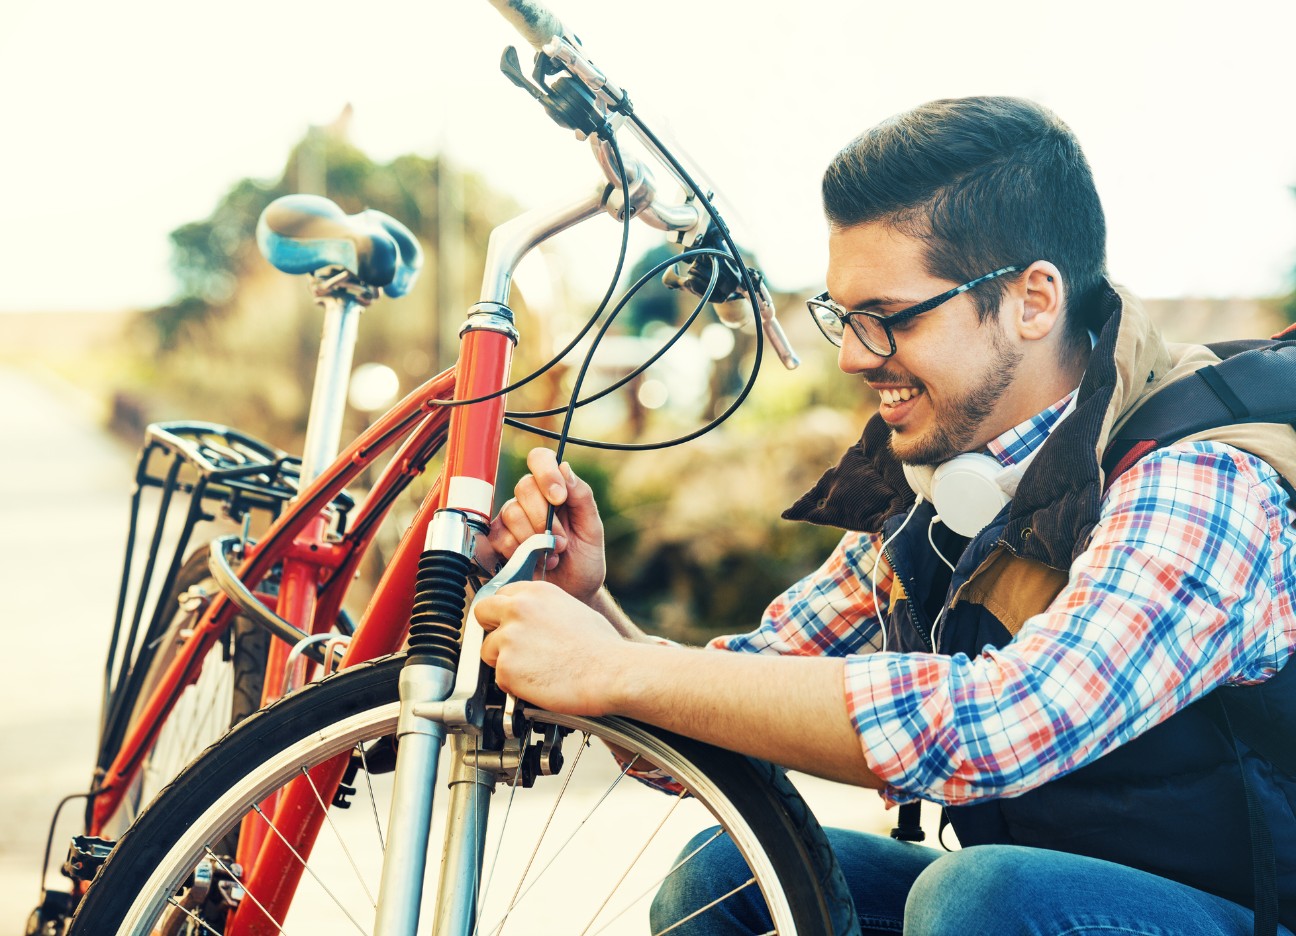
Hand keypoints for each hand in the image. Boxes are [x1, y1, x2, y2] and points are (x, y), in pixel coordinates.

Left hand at [477, 580, 627, 716]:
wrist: (610, 672)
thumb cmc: (602, 648)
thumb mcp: (573, 611)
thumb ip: (544, 611)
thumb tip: (535, 622)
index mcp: (536, 592)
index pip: (500, 595)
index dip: (504, 613)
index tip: (510, 625)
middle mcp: (518, 609)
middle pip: (482, 612)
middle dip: (490, 629)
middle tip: (507, 646)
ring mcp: (509, 637)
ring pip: (487, 650)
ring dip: (503, 662)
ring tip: (533, 670)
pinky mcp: (506, 666)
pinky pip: (499, 678)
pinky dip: (513, 685)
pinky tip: (538, 684)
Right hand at [481, 448, 605, 602]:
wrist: (573, 594)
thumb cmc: (584, 561)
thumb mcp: (592, 529)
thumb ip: (581, 496)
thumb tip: (565, 468)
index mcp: (554, 489)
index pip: (540, 459)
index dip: (546, 473)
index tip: (559, 498)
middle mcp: (530, 500)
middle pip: (524, 487)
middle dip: (545, 518)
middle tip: (561, 542)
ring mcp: (511, 520)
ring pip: (512, 513)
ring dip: (534, 539)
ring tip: (551, 556)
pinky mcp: (498, 541)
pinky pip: (499, 537)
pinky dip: (518, 552)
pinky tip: (533, 562)